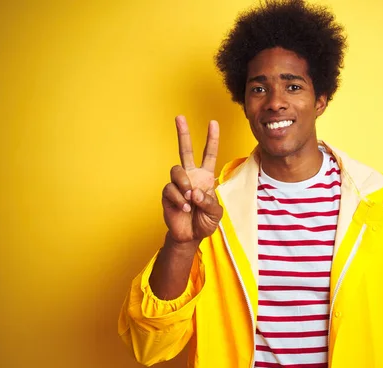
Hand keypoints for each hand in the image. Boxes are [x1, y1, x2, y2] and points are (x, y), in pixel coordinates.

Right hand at [161, 115, 222, 243]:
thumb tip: (193, 192)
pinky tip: (183, 208)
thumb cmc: (204, 222)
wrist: (190, 236)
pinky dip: (178, 199)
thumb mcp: (215, 213)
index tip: (213, 123)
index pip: (209, 154)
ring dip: (184, 184)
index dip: (212, 139)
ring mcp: (178, 184)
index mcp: (205, 177)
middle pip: (185, 150)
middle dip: (183, 133)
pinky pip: (170, 189)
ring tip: (189, 200)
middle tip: (180, 117)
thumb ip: (208, 201)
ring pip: (176, 171)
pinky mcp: (167, 193)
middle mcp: (191, 176)